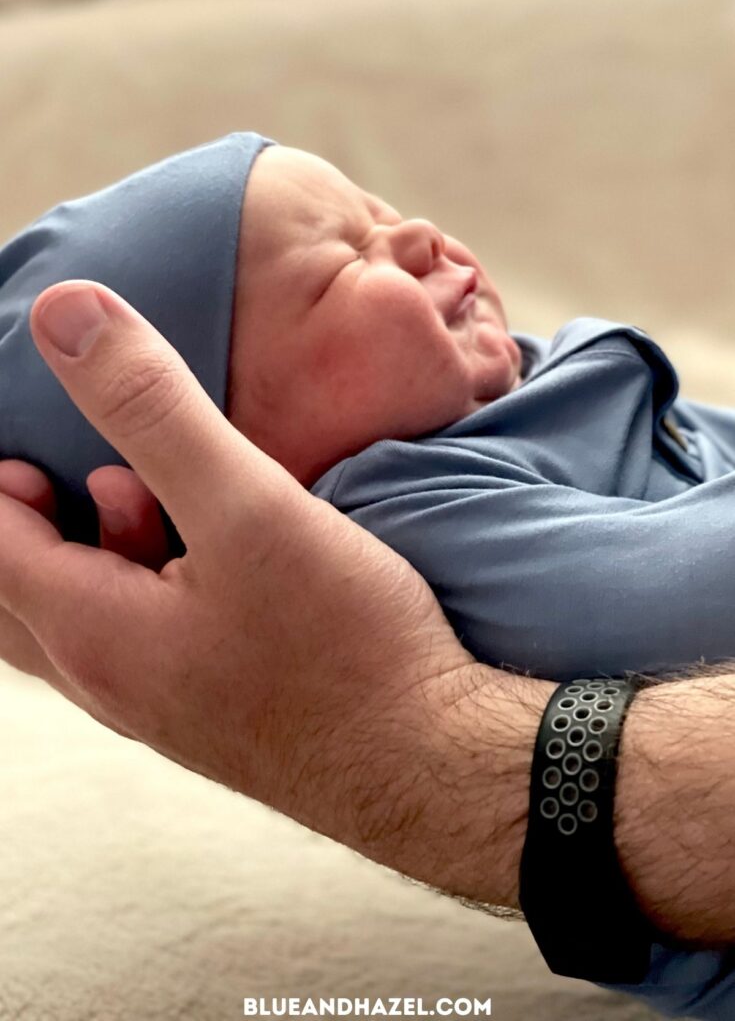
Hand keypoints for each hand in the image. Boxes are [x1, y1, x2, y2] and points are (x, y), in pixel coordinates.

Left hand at [0, 279, 498, 896]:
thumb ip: (152, 410)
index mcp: (94, 630)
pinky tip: (202, 551)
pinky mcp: (210, 707)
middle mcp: (111, 679)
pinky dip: (137, 582)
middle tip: (54, 467)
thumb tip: (66, 316)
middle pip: (16, 595)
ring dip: (85, 550)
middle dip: (23, 522)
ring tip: (136, 492)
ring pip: (79, 619)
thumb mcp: (246, 507)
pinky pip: (136, 638)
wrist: (429, 762)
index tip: (24, 428)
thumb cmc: (344, 643)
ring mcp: (160, 702)